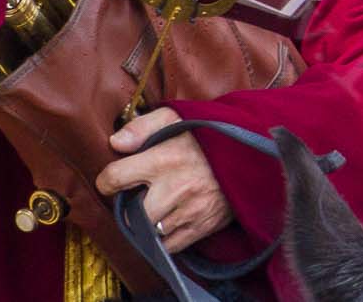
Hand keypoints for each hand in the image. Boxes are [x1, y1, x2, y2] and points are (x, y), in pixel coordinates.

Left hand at [97, 107, 234, 254]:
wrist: (255, 155)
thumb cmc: (211, 135)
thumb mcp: (178, 117)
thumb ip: (143, 126)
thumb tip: (115, 143)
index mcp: (165, 158)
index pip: (116, 177)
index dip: (107, 180)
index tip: (112, 179)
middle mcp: (174, 188)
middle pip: (129, 214)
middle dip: (128, 207)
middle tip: (135, 196)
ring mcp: (188, 211)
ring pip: (148, 231)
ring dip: (147, 222)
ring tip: (155, 206)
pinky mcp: (201, 227)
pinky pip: (169, 245)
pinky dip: (164, 237)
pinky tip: (169, 219)